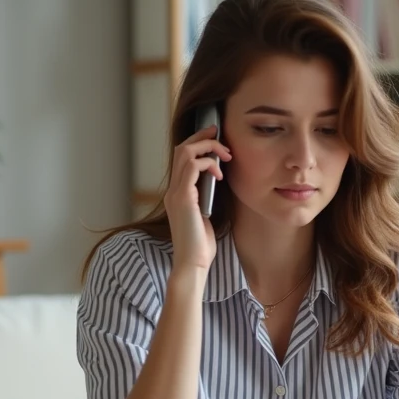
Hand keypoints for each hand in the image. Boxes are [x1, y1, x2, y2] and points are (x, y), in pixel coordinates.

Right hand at [165, 124, 230, 271]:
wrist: (193, 263)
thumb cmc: (201, 245)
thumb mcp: (206, 215)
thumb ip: (208, 197)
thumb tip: (219, 180)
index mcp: (177, 193)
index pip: (182, 158)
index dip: (198, 143)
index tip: (216, 138)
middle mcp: (173, 190)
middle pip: (182, 148)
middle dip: (203, 137)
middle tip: (221, 135)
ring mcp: (176, 193)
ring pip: (186, 152)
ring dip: (208, 147)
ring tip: (225, 155)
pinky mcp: (183, 198)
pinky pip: (193, 167)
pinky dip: (209, 164)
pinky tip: (220, 174)